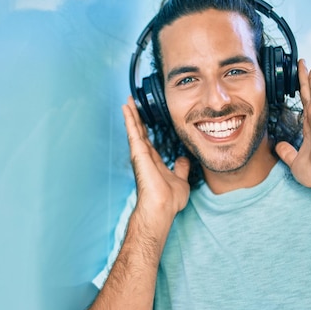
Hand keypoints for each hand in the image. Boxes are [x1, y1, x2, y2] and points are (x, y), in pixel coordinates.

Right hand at [123, 96, 190, 216]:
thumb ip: (181, 168)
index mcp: (153, 162)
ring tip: (128, 100)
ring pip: (134, 129)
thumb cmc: (169, 201)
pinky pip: (133, 132)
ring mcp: (140, 155)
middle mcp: (144, 157)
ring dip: (131, 114)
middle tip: (132, 103)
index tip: (143, 118)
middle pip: (139, 132)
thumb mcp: (181, 180)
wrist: (162, 208)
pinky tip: (127, 108)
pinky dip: (129, 119)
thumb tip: (183, 159)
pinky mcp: (138, 153)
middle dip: (136, 117)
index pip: (148, 140)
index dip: (145, 128)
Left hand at [275, 59, 310, 190]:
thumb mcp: (295, 162)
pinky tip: (310, 69)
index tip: (299, 93)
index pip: (304, 112)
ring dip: (306, 77)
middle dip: (304, 84)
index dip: (302, 102)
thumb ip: (287, 153)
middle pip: (308, 97)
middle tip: (301, 70)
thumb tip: (278, 145)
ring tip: (302, 63)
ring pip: (310, 91)